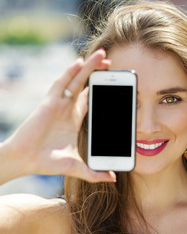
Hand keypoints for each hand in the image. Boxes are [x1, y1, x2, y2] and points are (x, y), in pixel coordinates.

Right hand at [1, 49, 115, 183]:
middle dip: (98, 73)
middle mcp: (67, 107)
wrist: (26, 160)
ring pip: (76, 80)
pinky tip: (81, 62)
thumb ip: (94, 172)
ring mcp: (59, 103)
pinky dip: (70, 72)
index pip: (91, 98)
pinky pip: (61, 83)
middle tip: (112, 63)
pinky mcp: (49, 102)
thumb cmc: (47, 161)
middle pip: (86, 85)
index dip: (101, 89)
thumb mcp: (77, 166)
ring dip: (89, 67)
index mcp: (74, 118)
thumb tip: (113, 178)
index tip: (114, 83)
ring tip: (102, 55)